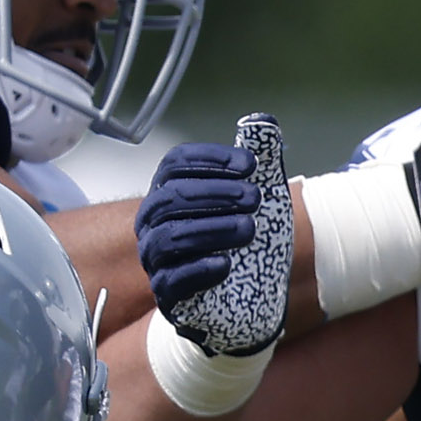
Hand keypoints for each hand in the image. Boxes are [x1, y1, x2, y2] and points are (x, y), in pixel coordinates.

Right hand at [136, 113, 301, 358]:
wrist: (247, 298)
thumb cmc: (244, 242)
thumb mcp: (258, 200)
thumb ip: (260, 162)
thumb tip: (265, 122)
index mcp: (171, 191)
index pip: (176, 164)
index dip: (211, 160)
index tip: (250, 165)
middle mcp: (155, 221)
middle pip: (172, 197)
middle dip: (215, 193)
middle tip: (255, 197)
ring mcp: (157, 258)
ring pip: (171, 237)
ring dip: (212, 229)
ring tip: (249, 228)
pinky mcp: (167, 294)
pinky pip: (171, 280)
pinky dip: (199, 269)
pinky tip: (226, 264)